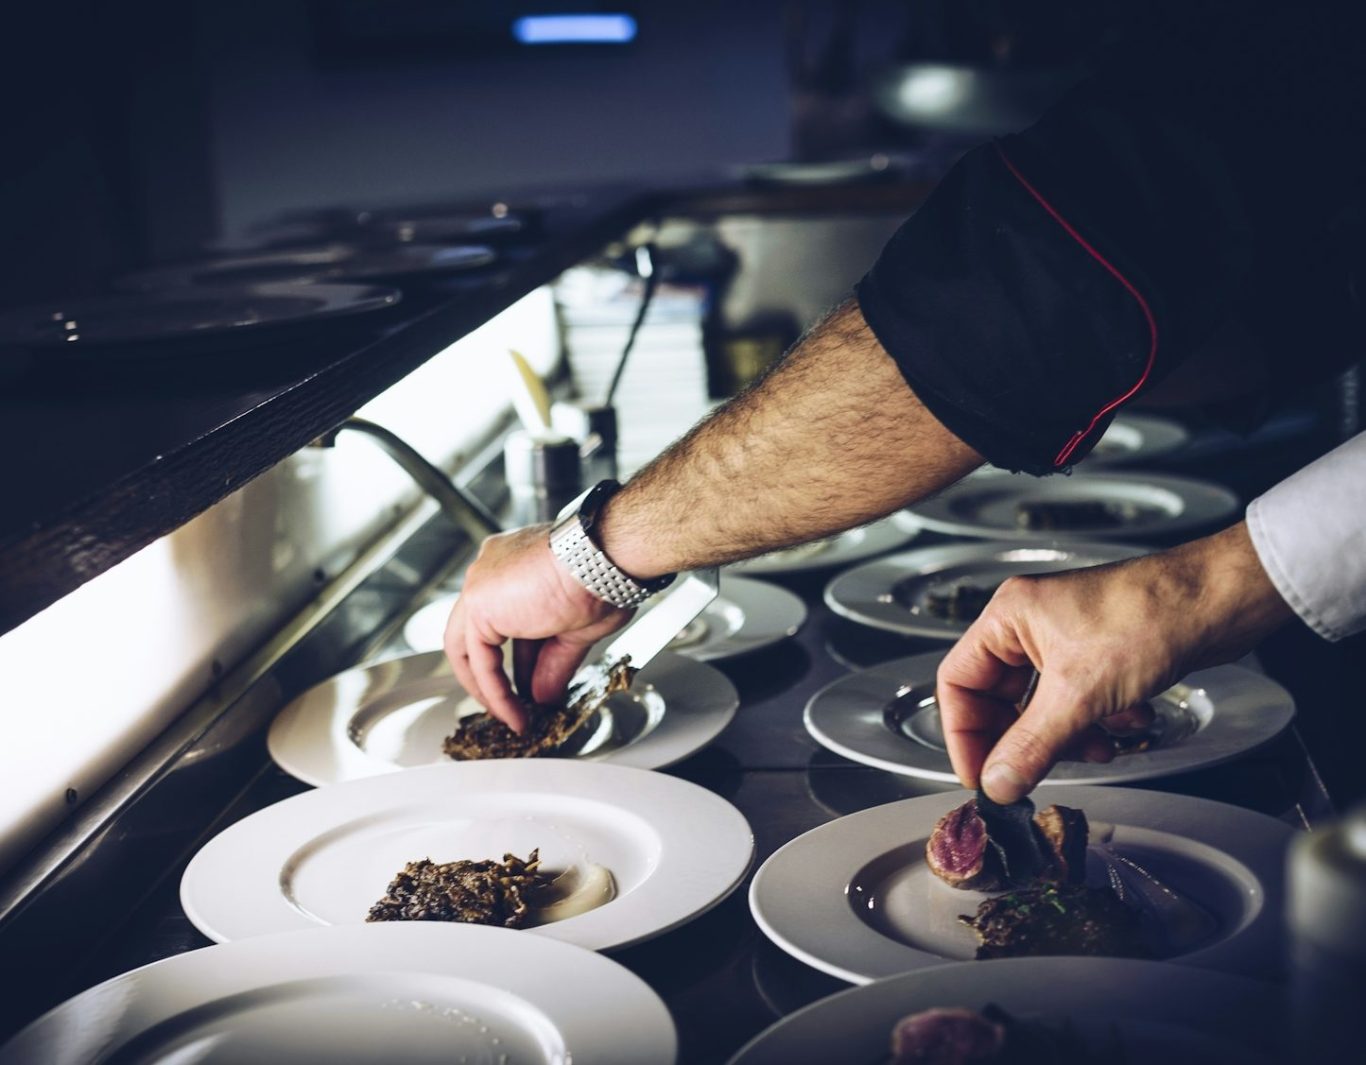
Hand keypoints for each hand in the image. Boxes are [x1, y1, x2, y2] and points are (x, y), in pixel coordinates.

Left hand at [443, 525, 630, 731]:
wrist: (603, 561)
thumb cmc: (604, 576)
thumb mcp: (577, 629)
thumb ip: (553, 662)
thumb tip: (544, 695)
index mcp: (516, 565)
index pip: (508, 620)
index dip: (521, 658)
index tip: (531, 685)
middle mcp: (491, 570)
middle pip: (480, 633)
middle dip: (495, 675)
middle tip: (513, 705)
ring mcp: (481, 585)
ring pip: (470, 647)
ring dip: (491, 688)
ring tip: (513, 717)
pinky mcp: (478, 605)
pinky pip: (480, 661)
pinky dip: (495, 691)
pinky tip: (514, 712)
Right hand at [935, 522, 1292, 802]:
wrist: (1219, 601)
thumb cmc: (1150, 615)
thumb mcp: (1080, 694)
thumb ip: (1031, 745)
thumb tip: (997, 783)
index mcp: (1008, 617)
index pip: (957, 682)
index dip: (963, 733)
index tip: (981, 776)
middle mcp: (1030, 626)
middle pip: (1000, 699)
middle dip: (1024, 739)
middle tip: (1033, 774)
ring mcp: (1065, 640)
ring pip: (1042, 707)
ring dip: (1066, 736)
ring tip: (1096, 747)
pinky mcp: (1099, 656)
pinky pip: (1077, 703)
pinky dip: (1096, 723)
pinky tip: (1126, 724)